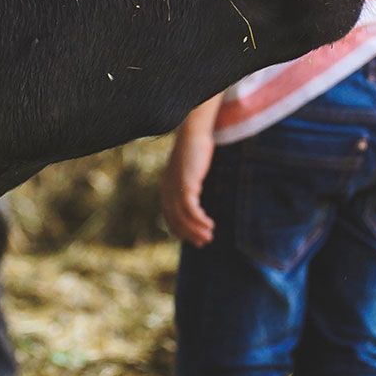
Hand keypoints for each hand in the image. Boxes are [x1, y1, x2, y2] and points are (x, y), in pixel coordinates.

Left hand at [160, 127, 215, 246]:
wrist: (193, 133)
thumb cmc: (193, 150)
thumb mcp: (189, 170)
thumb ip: (188, 182)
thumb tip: (195, 192)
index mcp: (166, 188)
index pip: (169, 217)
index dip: (181, 230)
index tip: (193, 239)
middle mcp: (167, 190)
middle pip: (175, 220)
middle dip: (189, 234)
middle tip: (203, 242)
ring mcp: (175, 188)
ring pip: (183, 218)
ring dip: (196, 229)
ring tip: (209, 236)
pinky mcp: (186, 185)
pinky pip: (191, 209)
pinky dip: (199, 220)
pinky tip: (209, 224)